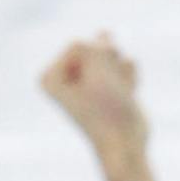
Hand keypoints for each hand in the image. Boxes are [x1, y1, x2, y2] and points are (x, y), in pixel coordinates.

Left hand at [39, 32, 146, 162]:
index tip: (93, 91)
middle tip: (105, 92)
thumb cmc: (106, 110)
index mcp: (50, 78)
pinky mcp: (110, 84)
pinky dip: (129, 79)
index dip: (93, 63)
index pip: (77, 44)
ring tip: (116, 96)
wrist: (126, 145)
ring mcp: (89, 80)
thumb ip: (97, 42)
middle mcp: (66, 78)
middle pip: (95, 45)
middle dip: (108, 65)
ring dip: (120, 72)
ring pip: (112, 53)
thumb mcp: (98, 64)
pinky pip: (124, 63)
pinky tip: (126, 97)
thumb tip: (104, 34)